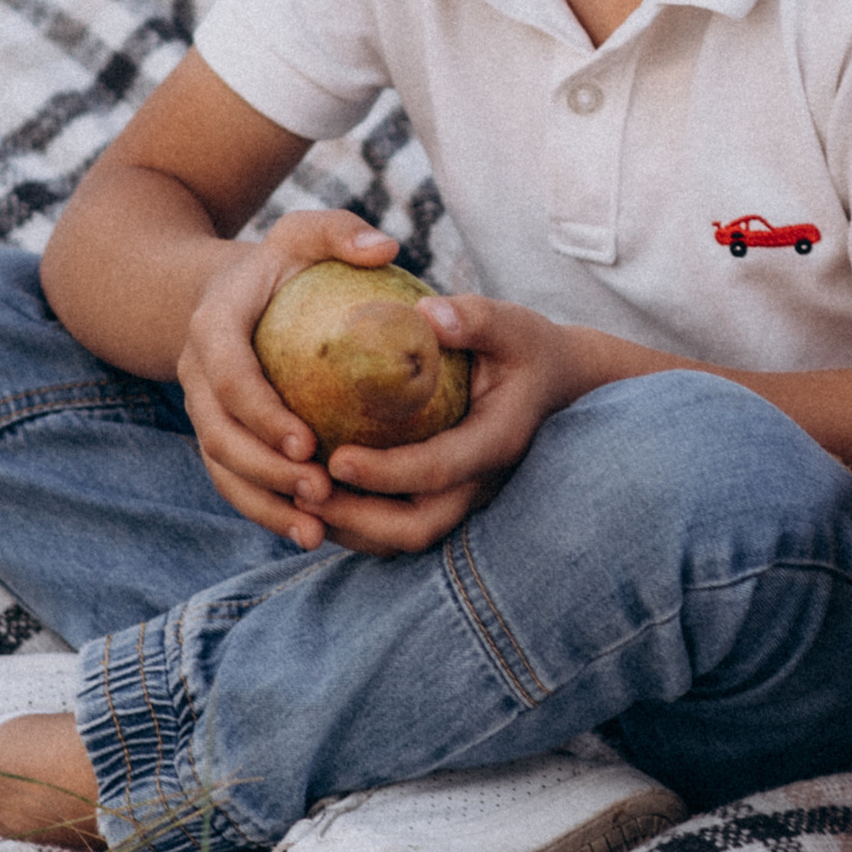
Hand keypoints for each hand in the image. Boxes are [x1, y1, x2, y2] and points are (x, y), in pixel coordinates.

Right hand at [175, 208, 419, 550]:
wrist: (225, 292)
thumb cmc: (282, 264)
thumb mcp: (306, 234)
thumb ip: (340, 232)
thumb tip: (384, 249)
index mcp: (214, 324)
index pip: (228, 374)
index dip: (261, 413)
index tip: (308, 442)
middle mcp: (196, 372)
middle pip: (219, 434)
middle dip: (266, 470)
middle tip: (322, 491)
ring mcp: (202, 409)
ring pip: (221, 467)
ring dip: (264, 502)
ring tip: (316, 529)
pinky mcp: (217, 436)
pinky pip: (232, 482)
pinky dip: (265, 510)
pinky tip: (312, 533)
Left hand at [305, 293, 598, 552]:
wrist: (556, 383)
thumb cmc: (526, 348)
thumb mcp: (512, 324)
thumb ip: (475, 318)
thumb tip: (428, 315)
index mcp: (495, 442)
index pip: (437, 470)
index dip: (386, 472)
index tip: (336, 459)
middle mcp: (479, 483)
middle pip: (417, 526)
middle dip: (358, 519)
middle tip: (302, 493)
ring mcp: (462, 497)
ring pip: (402, 536)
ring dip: (350, 527)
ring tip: (296, 500)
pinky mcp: (444, 498)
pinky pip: (396, 526)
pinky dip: (356, 522)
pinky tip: (312, 498)